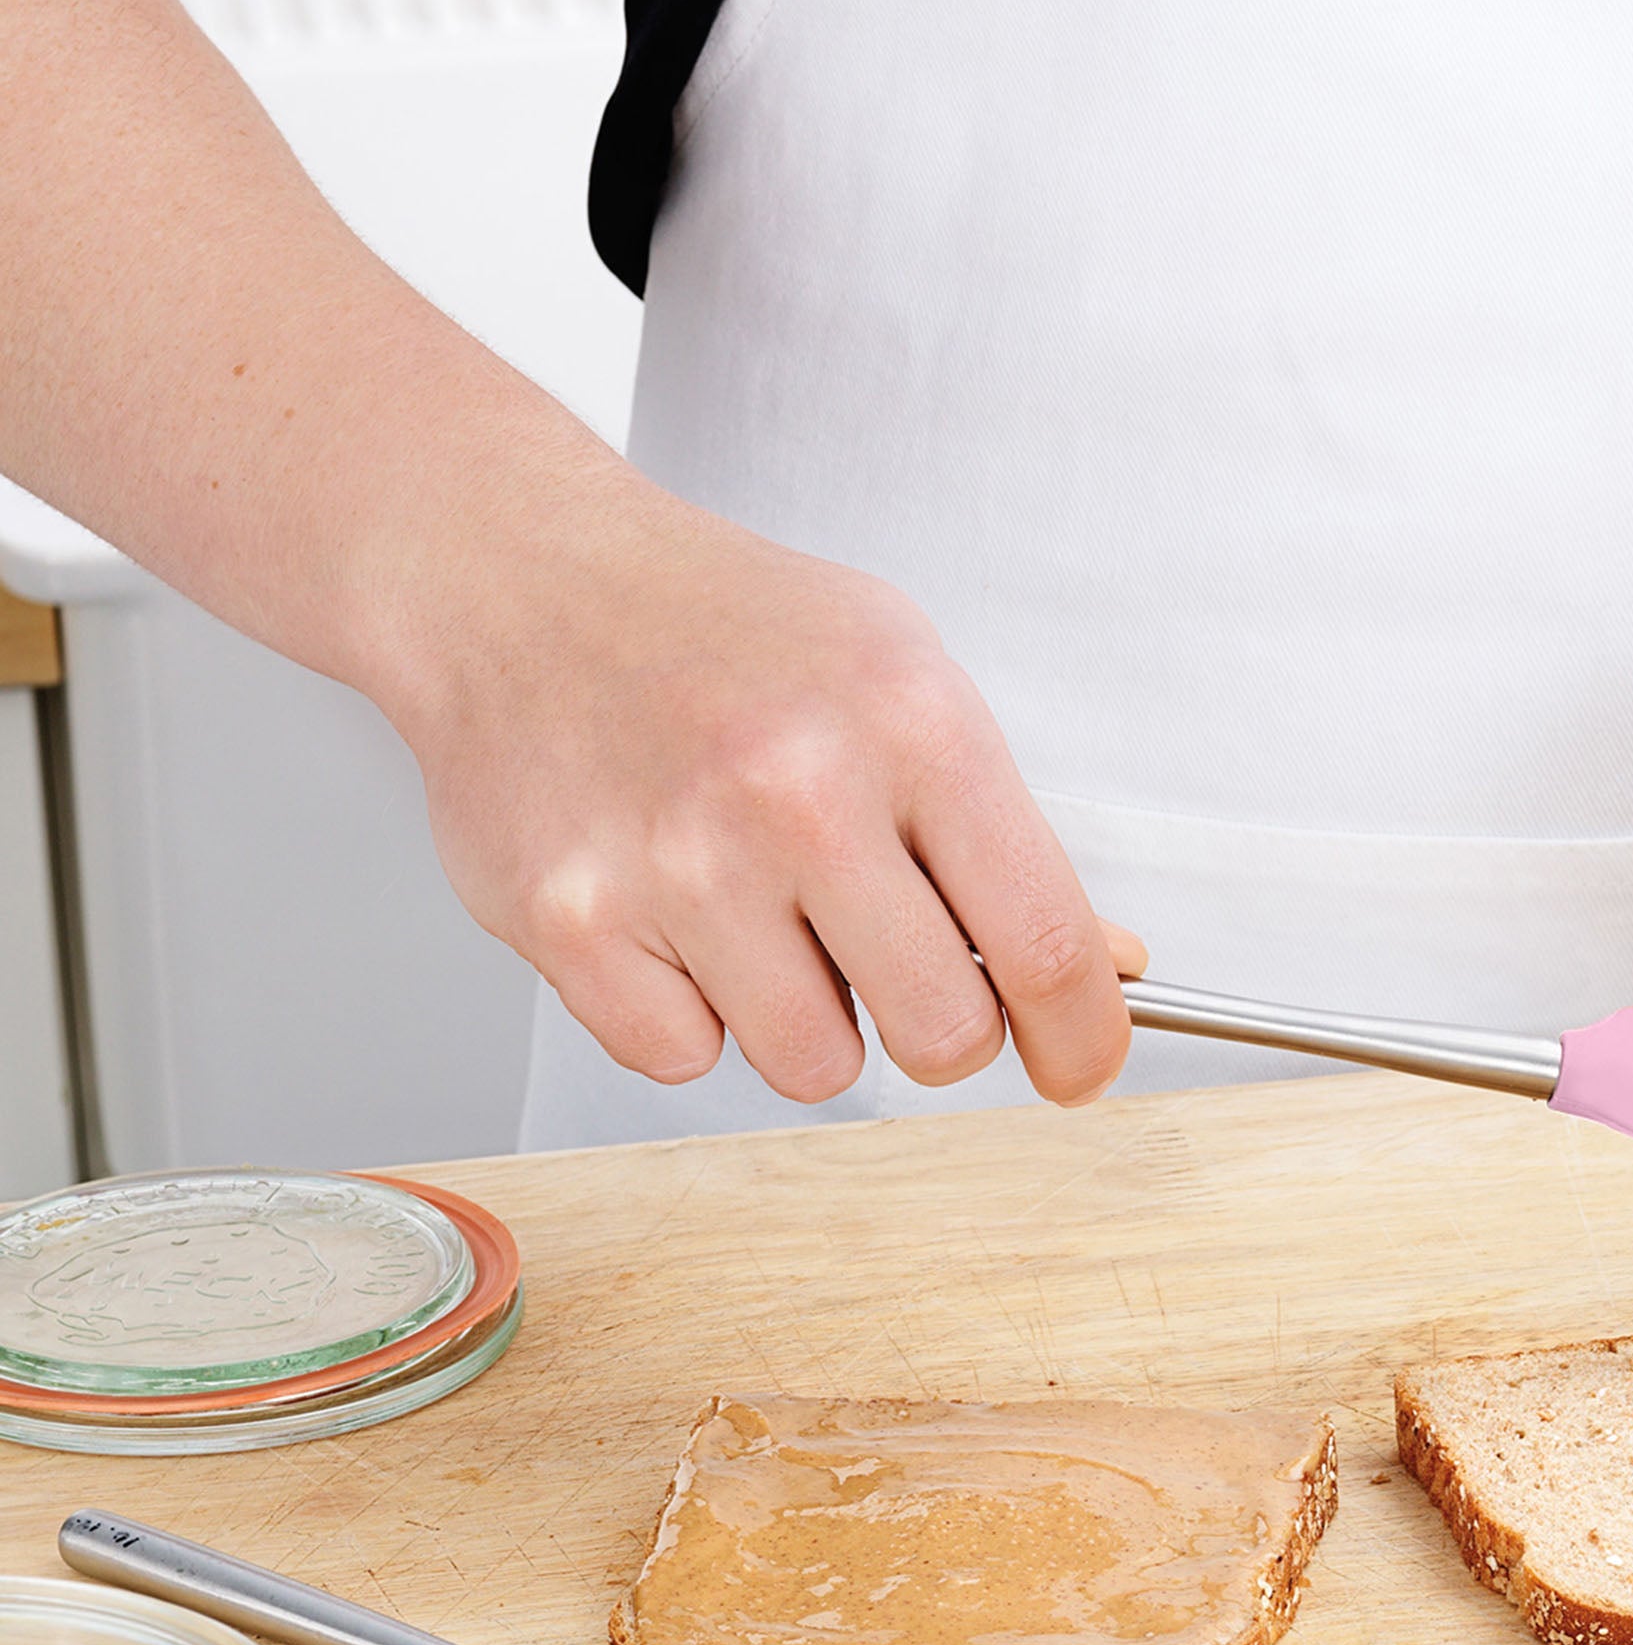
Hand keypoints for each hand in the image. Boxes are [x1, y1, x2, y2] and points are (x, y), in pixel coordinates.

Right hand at [382, 486, 1141, 1106]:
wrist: (516, 577)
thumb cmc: (723, 632)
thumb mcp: (903, 680)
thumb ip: (1002, 835)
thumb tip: (1103, 968)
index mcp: (911, 724)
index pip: (1046, 944)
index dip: (1082, 1038)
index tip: (1078, 1066)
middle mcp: (798, 792)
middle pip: (944, 1036)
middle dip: (937, 1025)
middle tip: (890, 959)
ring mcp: (678, 863)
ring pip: (815, 1068)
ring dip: (804, 1016)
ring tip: (759, 907)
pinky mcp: (571, 923)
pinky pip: (685, 1059)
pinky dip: (687, 1011)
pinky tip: (668, 912)